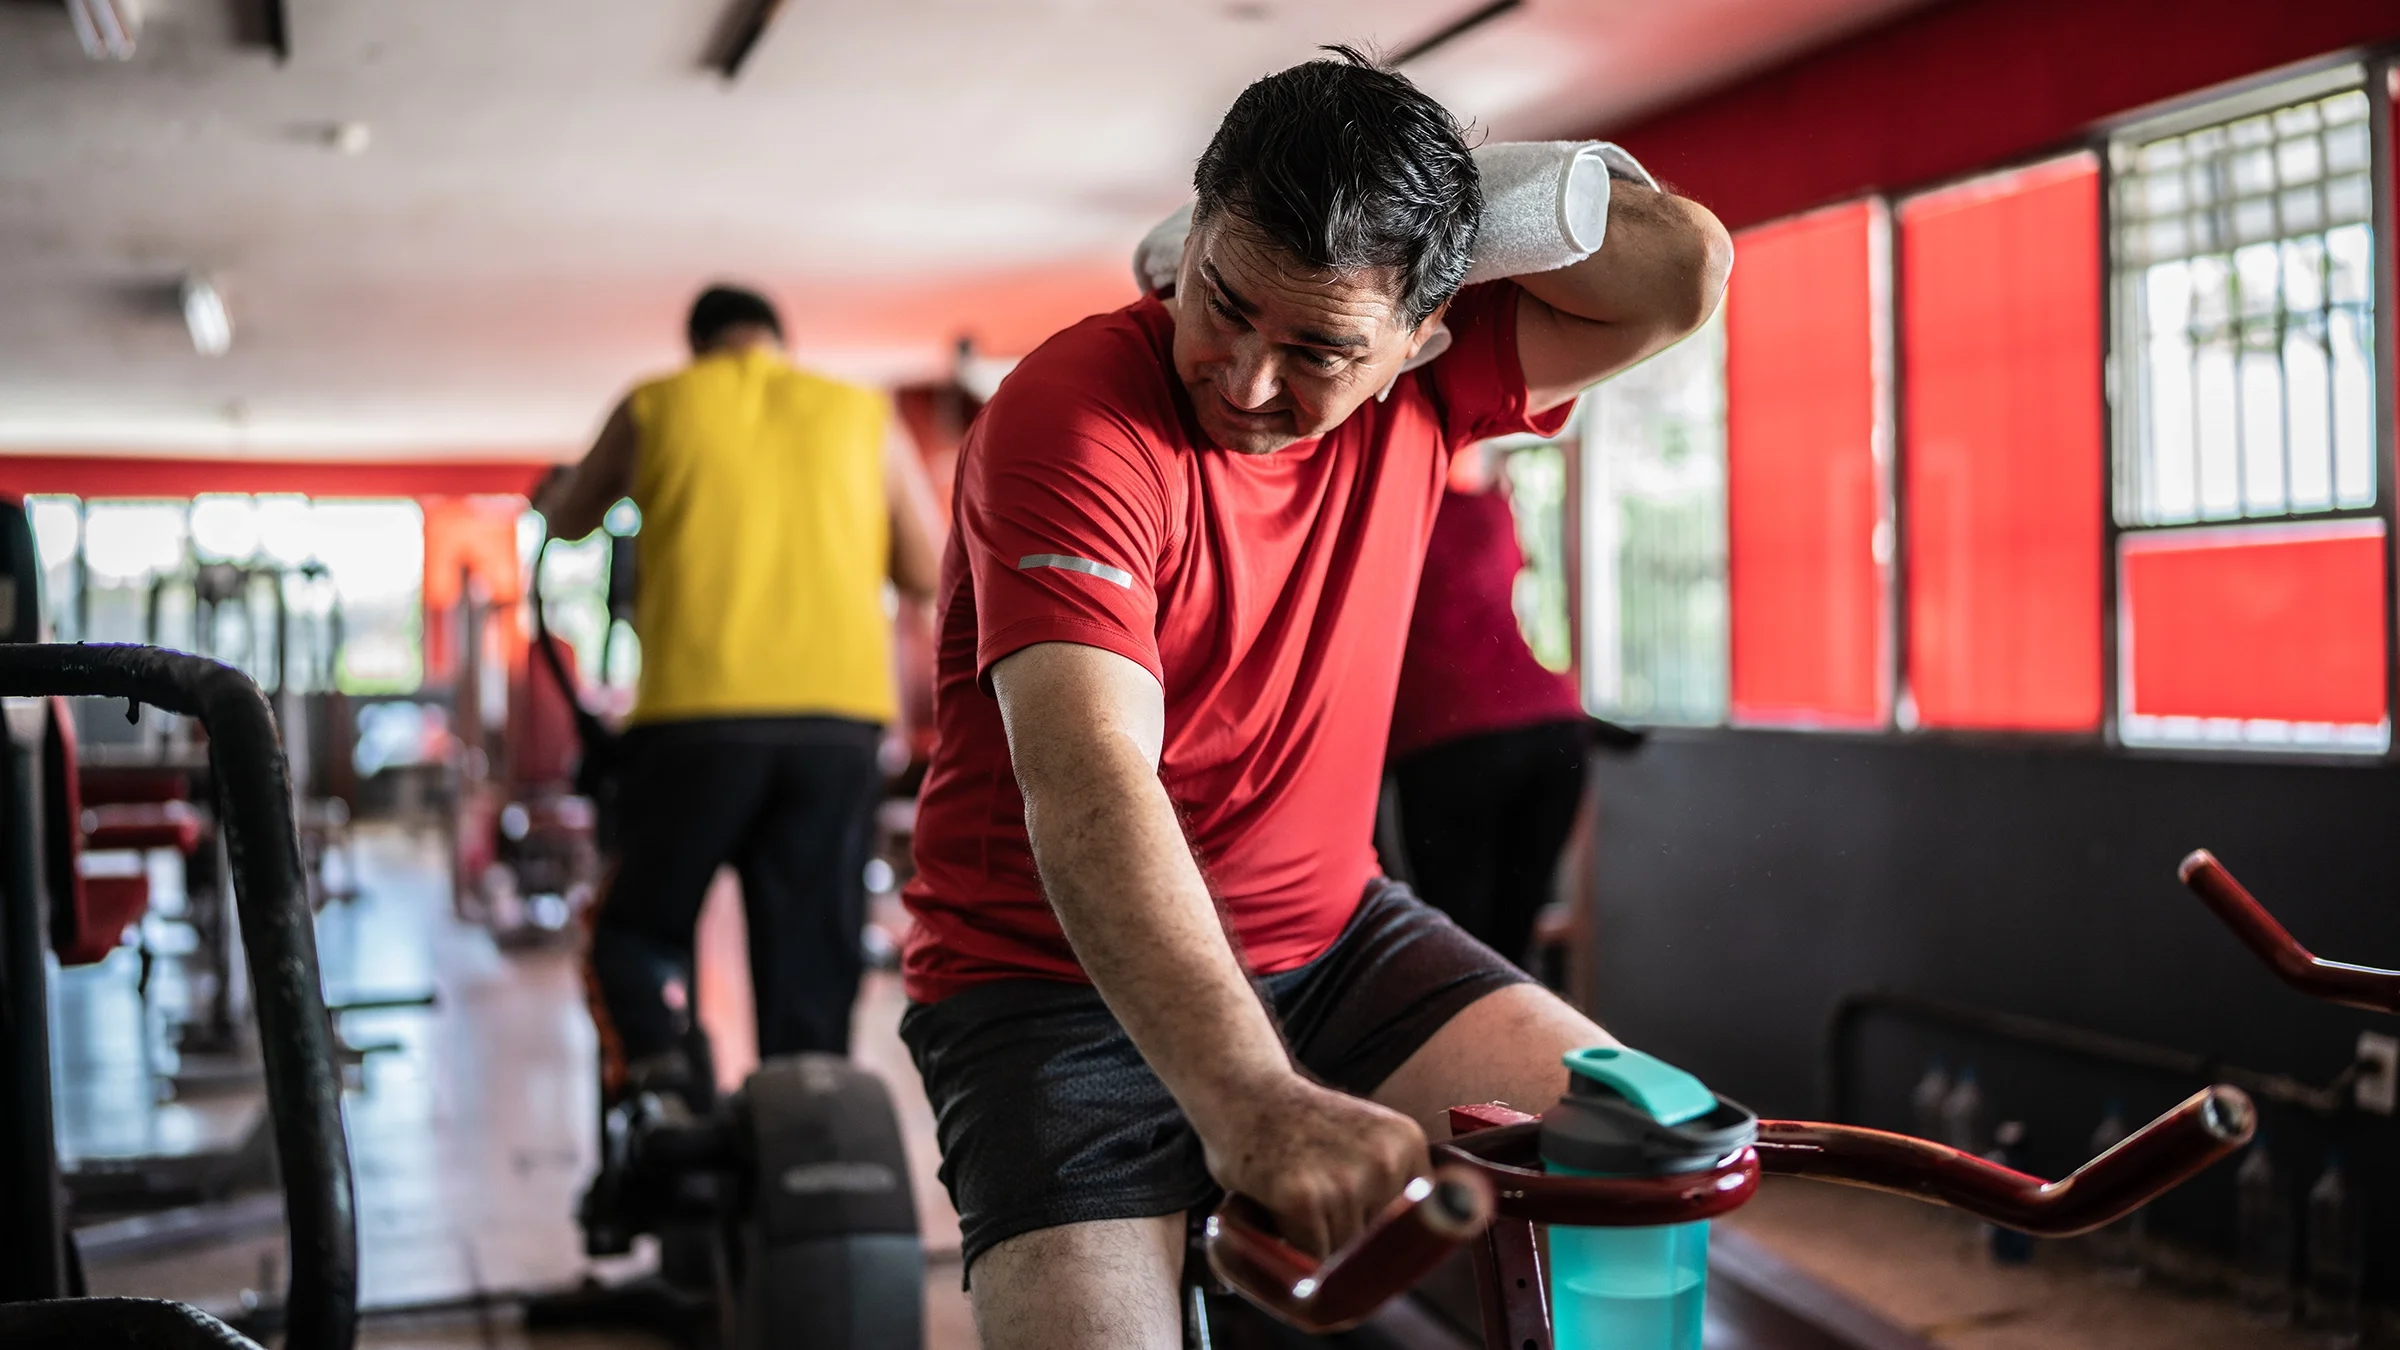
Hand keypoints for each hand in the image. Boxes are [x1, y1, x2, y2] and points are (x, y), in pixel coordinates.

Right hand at [1197, 1072, 1428, 1258]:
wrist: (1242, 1092)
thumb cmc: (1299, 1125)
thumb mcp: (1365, 1140)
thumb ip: (1390, 1188)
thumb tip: (1401, 1261)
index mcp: (1407, 1142)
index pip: (1415, 1224)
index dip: (1384, 1238)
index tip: (1361, 1234)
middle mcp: (1385, 1160)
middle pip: (1379, 1245)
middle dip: (1347, 1238)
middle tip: (1316, 1200)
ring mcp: (1346, 1180)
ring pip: (1343, 1256)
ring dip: (1315, 1242)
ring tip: (1296, 1197)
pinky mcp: (1304, 1199)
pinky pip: (1308, 1256)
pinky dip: (1289, 1243)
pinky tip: (1278, 1203)